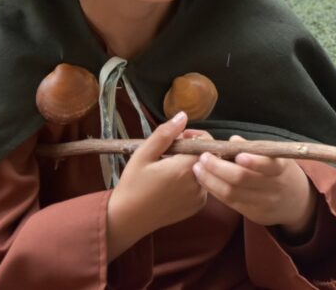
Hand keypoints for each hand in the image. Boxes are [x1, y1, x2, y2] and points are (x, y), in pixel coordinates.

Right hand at [107, 112, 206, 258]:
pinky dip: (193, 179)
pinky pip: (202, 186)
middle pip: (208, 157)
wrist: (128, 219)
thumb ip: (165, 134)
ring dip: (193, 164)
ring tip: (170, 166)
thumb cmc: (133, 185)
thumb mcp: (143, 154)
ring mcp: (200, 197)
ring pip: (206, 171)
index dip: (194, 137)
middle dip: (193, 149)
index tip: (178, 137)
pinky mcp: (197, 207)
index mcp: (187, 168)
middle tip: (171, 151)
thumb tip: (183, 116)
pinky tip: (174, 182)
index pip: (206, 144)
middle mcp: (199, 183)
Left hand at [193, 135, 316, 240]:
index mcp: (281, 168)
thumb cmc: (281, 172)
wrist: (296, 202)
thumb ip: (255, 148)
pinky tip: (206, 181)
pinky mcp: (253, 214)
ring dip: (210, 180)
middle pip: (242, 180)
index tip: (237, 154)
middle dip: (218, 167)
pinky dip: (215, 190)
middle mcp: (273, 187)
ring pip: (231, 193)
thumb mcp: (275, 156)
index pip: (267, 165)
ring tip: (198, 168)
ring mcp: (263, 203)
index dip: (252, 161)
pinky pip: (230, 203)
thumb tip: (233, 140)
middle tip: (203, 157)